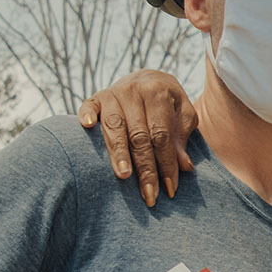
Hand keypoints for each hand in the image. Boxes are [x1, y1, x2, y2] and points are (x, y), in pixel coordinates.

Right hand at [77, 71, 198, 207]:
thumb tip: (185, 167)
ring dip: (119, 152)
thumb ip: (182, 139)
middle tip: (149, 193)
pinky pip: (88, 105)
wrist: (149, 78)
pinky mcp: (96, 97)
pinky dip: (87, 114)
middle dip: (145, 168)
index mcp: (158, 93)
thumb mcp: (183, 115)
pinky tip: (88, 126)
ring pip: (115, 126)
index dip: (166, 163)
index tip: (169, 189)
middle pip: (139, 135)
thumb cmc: (169, 103)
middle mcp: (134, 91)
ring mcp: (113, 93)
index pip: (161, 135)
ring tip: (124, 175)